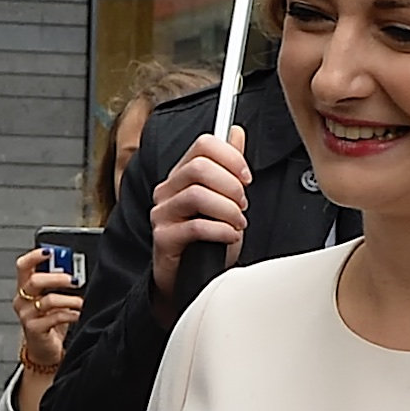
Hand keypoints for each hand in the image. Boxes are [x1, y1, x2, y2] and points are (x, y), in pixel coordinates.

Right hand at [10, 246, 81, 397]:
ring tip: (81, 302)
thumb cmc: (50, 321)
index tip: (49, 251)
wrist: (45, 350)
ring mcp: (27, 315)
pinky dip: (70, 314)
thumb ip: (58, 283)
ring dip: (69, 299)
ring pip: (47, 300)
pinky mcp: (34, 329)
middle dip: (56, 277)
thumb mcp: (53, 298)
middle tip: (73, 279)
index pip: (23, 266)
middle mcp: (22, 300)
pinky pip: (54, 317)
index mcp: (24, 287)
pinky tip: (78, 314)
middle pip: (34, 281)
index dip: (34, 256)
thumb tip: (74, 267)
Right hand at [146, 125, 248, 300]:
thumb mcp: (223, 197)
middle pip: (199, 167)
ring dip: (228, 210)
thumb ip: (228, 165)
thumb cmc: (207, 239)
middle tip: (242, 204)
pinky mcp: (164, 238)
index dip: (231, 157)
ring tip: (237, 223)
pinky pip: (196, 226)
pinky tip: (230, 236)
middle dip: (230, 185)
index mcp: (181, 175)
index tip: (246, 176)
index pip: (203, 145)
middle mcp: (168, 190)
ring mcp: (163, 213)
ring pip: (197, 195)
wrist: (190, 278)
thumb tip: (236, 133)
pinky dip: (221, 231)